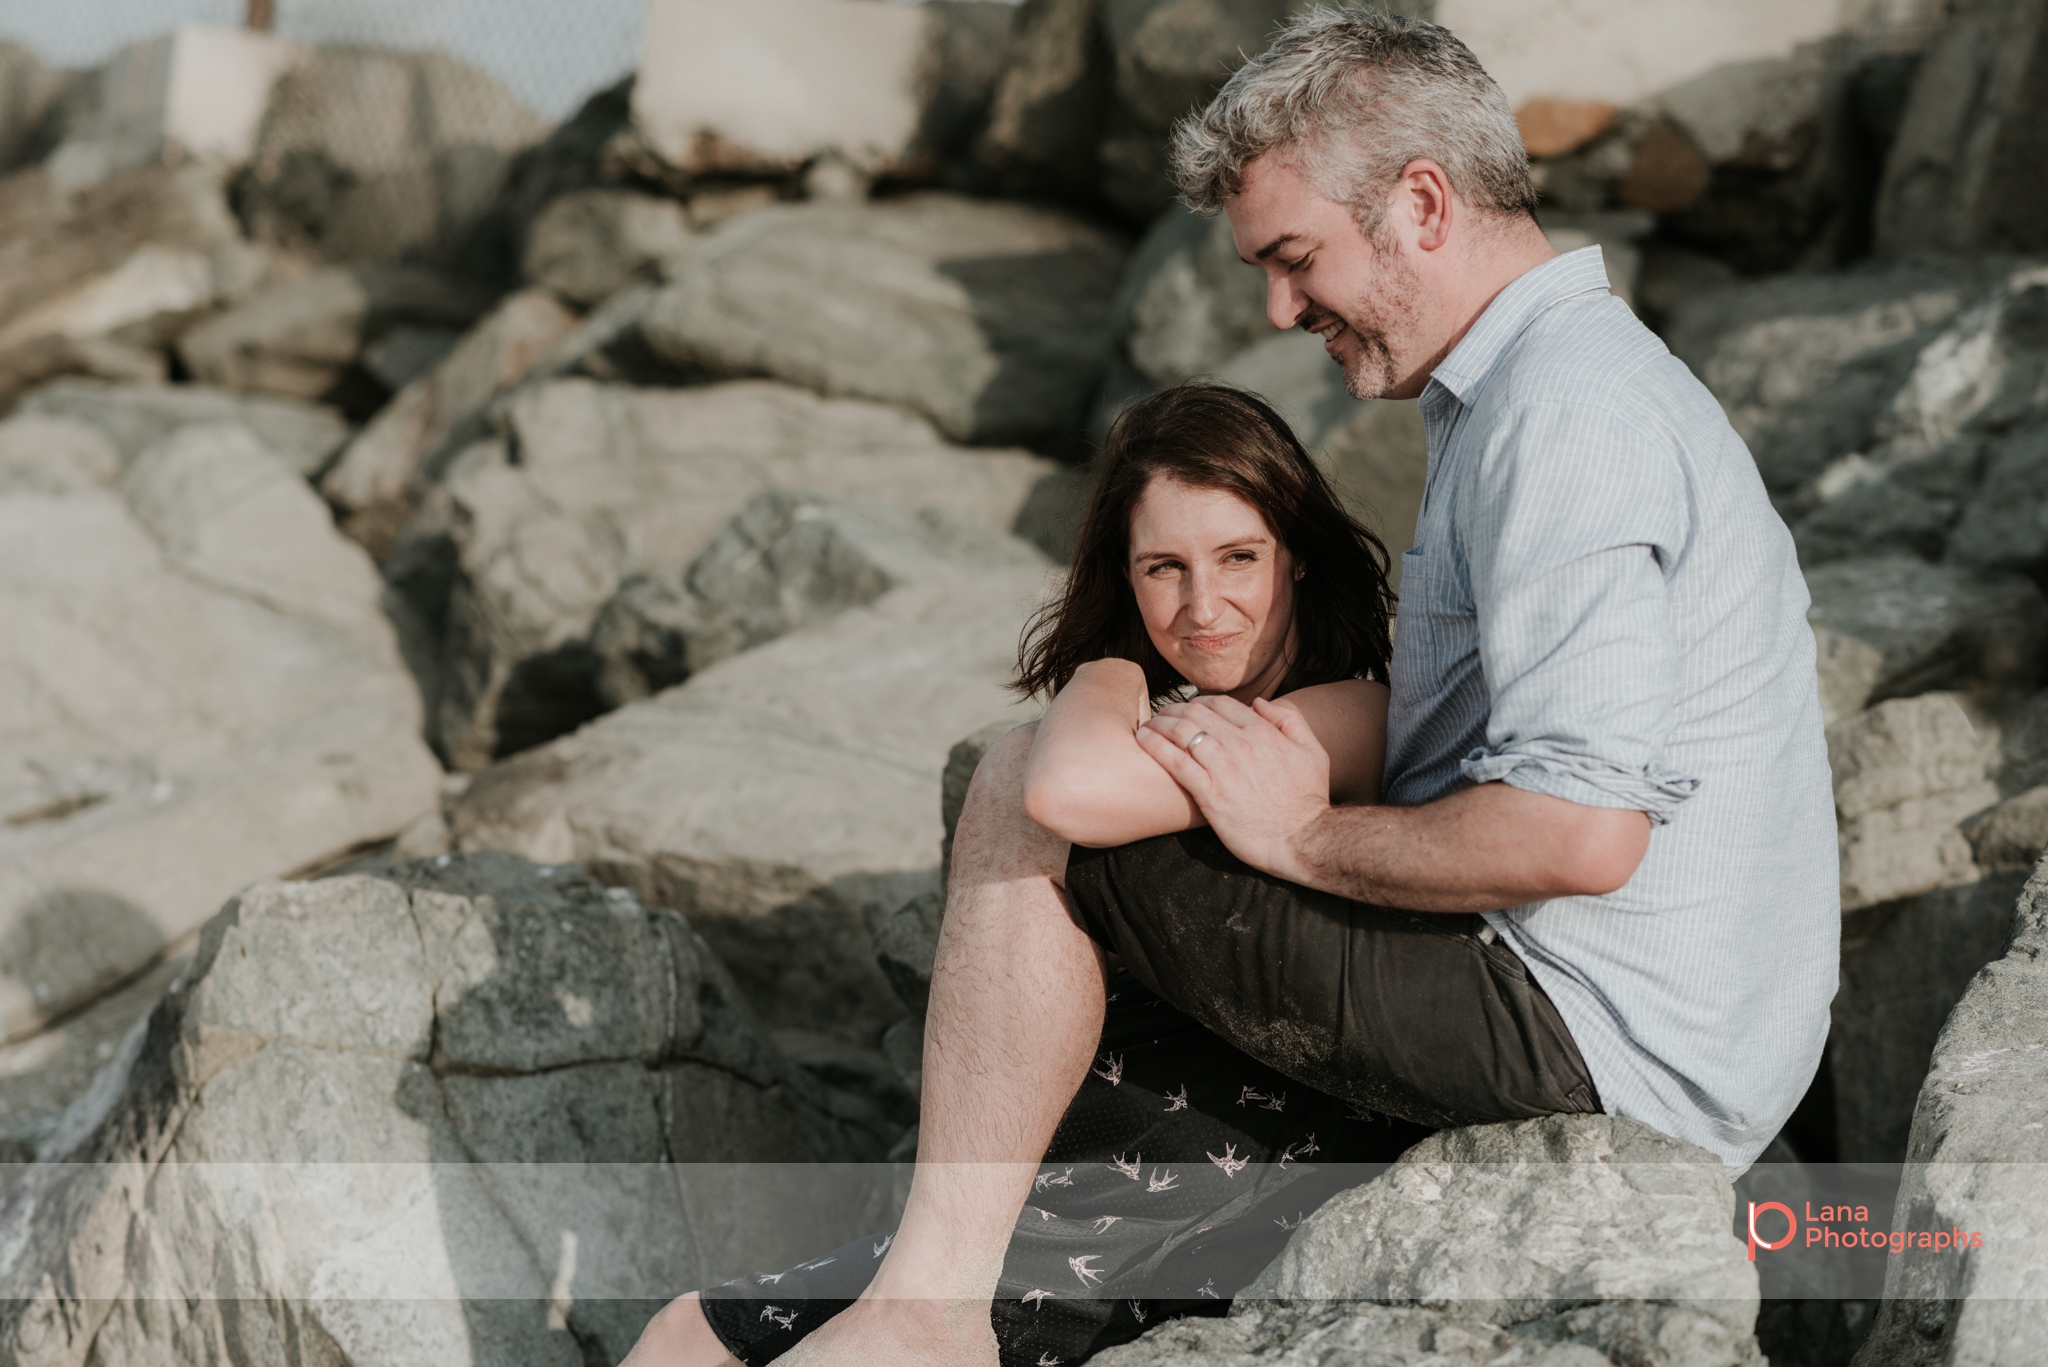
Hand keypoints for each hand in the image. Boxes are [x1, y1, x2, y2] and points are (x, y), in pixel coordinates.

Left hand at [1134, 694, 1331, 881]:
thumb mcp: (1313, 752)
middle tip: (1161, 715)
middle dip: (1174, 709)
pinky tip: (1143, 740)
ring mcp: (1223, 768)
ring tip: (1148, 725)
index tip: (1188, 709)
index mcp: (1263, 732)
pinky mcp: (1209, 794)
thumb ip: (1289, 721)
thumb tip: (1260, 703)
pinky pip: (1176, 762)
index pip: (1220, 704)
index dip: (1199, 702)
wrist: (1303, 839)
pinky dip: (1156, 746)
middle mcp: (1241, 744)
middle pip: (1196, 713)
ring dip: (1160, 723)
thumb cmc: (1308, 800)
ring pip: (1182, 732)